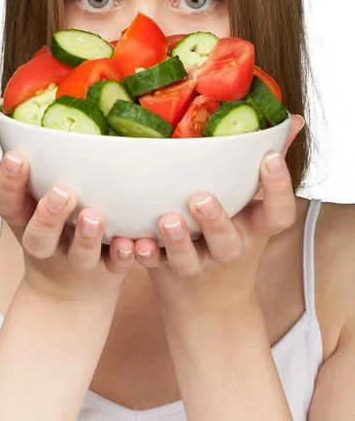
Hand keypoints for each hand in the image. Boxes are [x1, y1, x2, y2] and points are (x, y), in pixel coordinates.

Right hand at [0, 149, 136, 305]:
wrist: (69, 292)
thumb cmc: (55, 230)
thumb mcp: (36, 202)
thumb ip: (39, 168)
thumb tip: (22, 108)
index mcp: (27, 222)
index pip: (8, 205)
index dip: (8, 183)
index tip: (16, 156)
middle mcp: (49, 245)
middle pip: (39, 237)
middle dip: (48, 215)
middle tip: (62, 192)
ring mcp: (77, 261)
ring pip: (80, 255)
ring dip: (87, 237)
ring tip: (94, 216)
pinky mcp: (106, 272)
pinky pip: (115, 268)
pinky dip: (123, 256)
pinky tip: (131, 243)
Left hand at [132, 114, 304, 315]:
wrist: (210, 302)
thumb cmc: (233, 236)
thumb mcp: (254, 208)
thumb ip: (265, 166)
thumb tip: (293, 121)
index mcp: (254, 228)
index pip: (278, 214)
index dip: (279, 188)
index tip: (269, 157)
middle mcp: (229, 248)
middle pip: (228, 242)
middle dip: (216, 221)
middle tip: (201, 198)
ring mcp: (198, 264)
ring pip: (188, 260)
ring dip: (177, 242)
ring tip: (168, 220)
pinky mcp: (167, 271)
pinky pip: (153, 267)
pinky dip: (142, 257)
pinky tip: (132, 243)